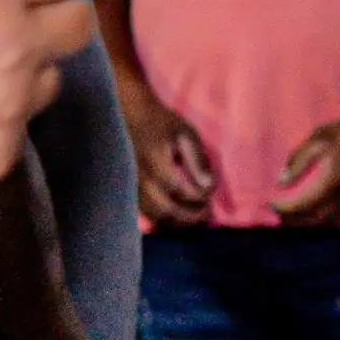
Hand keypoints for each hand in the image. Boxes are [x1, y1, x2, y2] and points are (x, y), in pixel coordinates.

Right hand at [122, 90, 218, 224]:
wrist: (129, 117)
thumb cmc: (161, 124)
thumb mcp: (186, 135)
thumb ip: (198, 161)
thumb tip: (208, 187)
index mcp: (156, 164)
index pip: (182, 191)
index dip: (200, 198)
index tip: (210, 195)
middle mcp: (140, 180)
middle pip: (167, 211)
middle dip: (190, 217)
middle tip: (207, 214)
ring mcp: (131, 188)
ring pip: (155, 217)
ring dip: (178, 222)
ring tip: (195, 217)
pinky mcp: (129, 191)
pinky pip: (146, 213)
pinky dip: (164, 219)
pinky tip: (178, 214)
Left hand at [268, 104, 339, 227]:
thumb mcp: (320, 136)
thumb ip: (299, 159)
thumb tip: (281, 182)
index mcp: (333, 179)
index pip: (301, 205)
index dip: (283, 208)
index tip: (272, 203)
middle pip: (315, 220)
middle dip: (295, 220)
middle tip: (281, 215)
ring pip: (331, 224)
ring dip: (312, 224)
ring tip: (299, 218)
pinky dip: (331, 223)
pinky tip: (323, 216)